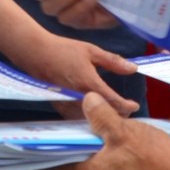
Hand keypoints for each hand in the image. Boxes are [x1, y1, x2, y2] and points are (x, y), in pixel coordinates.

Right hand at [9, 28, 138, 116]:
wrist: (34, 53)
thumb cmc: (63, 49)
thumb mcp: (91, 51)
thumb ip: (113, 61)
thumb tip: (134, 68)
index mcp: (90, 84)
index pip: (114, 102)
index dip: (127, 106)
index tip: (134, 105)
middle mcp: (79, 98)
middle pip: (104, 114)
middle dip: (117, 113)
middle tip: (125, 109)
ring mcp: (68, 105)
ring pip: (91, 119)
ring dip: (103, 117)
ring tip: (112, 112)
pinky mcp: (59, 106)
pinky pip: (77, 117)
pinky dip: (88, 117)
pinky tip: (92, 112)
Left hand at [50, 92, 169, 169]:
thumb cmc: (156, 159)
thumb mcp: (125, 130)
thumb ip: (101, 115)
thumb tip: (86, 99)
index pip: (51, 169)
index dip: (40, 155)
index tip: (32, 141)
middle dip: (64, 154)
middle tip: (60, 133)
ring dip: (85, 161)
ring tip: (86, 138)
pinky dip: (101, 169)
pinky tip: (112, 153)